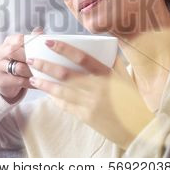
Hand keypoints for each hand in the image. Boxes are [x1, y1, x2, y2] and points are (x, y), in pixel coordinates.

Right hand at [0, 27, 42, 102]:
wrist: (6, 82)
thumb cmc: (18, 63)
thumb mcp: (24, 51)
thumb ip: (32, 41)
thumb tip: (39, 30)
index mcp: (7, 42)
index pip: (18, 39)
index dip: (30, 43)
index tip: (42, 49)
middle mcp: (0, 52)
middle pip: (15, 51)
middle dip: (31, 58)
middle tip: (44, 63)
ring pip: (18, 67)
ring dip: (32, 72)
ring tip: (43, 75)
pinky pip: (18, 81)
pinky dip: (30, 82)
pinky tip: (38, 83)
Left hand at [27, 39, 153, 148]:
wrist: (138, 127)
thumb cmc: (132, 99)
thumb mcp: (125, 77)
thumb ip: (112, 61)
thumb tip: (101, 46)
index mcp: (107, 74)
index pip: (81, 57)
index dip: (64, 48)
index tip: (49, 41)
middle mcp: (97, 88)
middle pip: (65, 74)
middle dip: (46, 66)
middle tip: (32, 60)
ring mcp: (90, 104)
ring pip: (61, 91)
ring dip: (44, 84)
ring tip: (32, 78)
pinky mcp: (86, 117)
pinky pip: (66, 105)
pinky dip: (55, 98)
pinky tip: (46, 93)